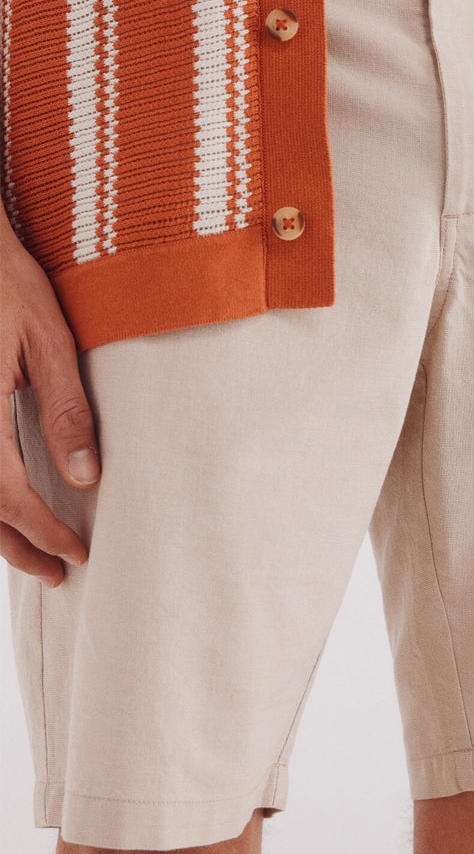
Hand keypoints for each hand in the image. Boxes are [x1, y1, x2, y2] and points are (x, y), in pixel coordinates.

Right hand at [1, 209, 95, 586]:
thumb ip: (65, 410)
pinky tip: (2, 505)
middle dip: (16, 547)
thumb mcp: (48, 341)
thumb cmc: (5, 281)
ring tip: (32, 552)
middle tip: (57, 572)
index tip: (77, 552)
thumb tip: (85, 475)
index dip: (43, 531)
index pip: (7, 496)